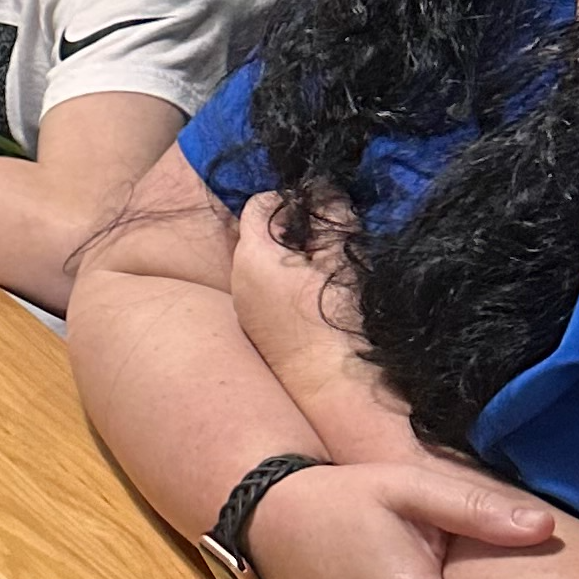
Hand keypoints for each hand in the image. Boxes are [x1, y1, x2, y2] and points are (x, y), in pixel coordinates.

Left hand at [228, 191, 346, 375]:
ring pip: (267, 266)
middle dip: (296, 231)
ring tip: (331, 272)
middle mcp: (237, 279)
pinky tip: (320, 301)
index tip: (323, 210)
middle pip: (262, 235)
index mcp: (251, 256)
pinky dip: (290, 286)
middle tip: (332, 240)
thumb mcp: (340, 258)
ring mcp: (245, 308)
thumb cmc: (337, 321)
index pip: (260, 205)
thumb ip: (331, 216)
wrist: (334, 389)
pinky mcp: (258, 331)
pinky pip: (270, 293)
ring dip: (294, 260)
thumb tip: (323, 190)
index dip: (293, 200)